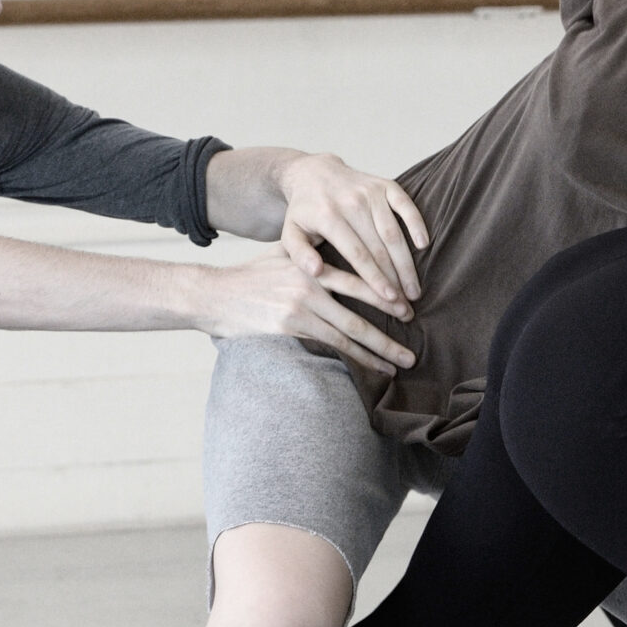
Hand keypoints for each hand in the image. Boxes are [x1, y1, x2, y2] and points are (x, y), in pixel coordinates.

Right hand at [194, 249, 416, 376]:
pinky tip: (368, 369)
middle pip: (361, 309)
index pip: (358, 279)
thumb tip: (335, 258)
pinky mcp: (290, 326)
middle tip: (412, 347)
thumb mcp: (281, 256)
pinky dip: (352, 359)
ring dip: (377, 351)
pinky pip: (330, 345)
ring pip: (350, 331)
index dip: (385, 294)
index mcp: (313, 263)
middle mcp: (311, 281)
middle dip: (389, 330)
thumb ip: (310, 257)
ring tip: (398, 365)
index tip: (407, 308)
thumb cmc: (249, 277)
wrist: (214, 294)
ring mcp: (301, 305)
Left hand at [270, 152, 429, 304]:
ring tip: (415, 288)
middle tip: (407, 304)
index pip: (357, 254)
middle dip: (396, 278)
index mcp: (328, 216)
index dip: (375, 279)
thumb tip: (315, 272)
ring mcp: (370, 191)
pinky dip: (417, 224)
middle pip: (380, 247)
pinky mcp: (384, 184)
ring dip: (407, 262)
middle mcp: (351, 202)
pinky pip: (406, 204)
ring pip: (394, 232)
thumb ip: (298, 254)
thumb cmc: (304, 211)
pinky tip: (424, 245)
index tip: (389, 300)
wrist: (313, 172)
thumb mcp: (290, 233)